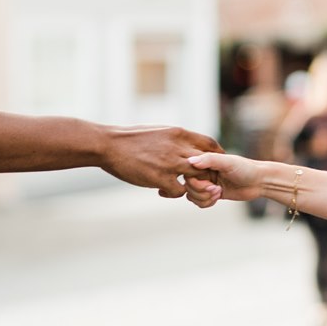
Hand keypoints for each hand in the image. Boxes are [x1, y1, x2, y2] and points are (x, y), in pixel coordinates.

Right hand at [102, 126, 221, 202]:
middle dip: (209, 175)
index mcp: (179, 134)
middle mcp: (178, 147)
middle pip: (210, 163)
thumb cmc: (131, 138)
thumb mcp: (159, 132)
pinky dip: (175, 194)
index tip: (214, 165)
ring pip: (199, 178)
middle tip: (200, 182)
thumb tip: (184, 145)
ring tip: (182, 187)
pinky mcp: (159, 178)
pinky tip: (161, 190)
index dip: (217, 156)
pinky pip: (180, 191)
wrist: (109, 145)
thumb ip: (175, 139)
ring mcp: (170, 163)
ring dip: (194, 186)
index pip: (210, 144)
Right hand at [187, 152, 265, 201]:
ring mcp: (207, 183)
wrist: (259, 181)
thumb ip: (209, 160)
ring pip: (192, 196)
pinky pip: (200, 202)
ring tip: (218, 193)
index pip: (187, 174)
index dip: (195, 183)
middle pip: (188, 187)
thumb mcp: (228, 162)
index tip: (211, 184)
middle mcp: (204, 172)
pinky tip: (218, 197)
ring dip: (204, 198)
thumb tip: (190, 161)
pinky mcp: (212, 194)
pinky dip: (207, 203)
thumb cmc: (245, 168)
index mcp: (205, 161)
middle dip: (201, 192)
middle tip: (217, 190)